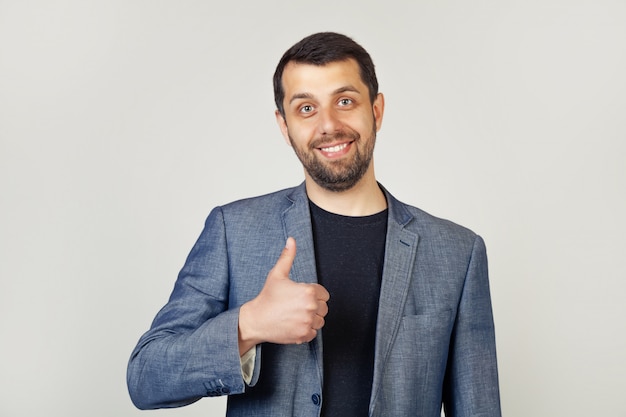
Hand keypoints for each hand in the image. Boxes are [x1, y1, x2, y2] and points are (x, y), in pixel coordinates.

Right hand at [238, 237, 329, 353]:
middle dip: (313, 306)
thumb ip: (287, 257)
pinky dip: (307, 330)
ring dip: (311, 319)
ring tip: (296, 315)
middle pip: (324, 308)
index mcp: (308, 291)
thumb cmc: (267, 296)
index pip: (324, 294)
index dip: (313, 294)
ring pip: (320, 321)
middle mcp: (310, 307)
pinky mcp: (304, 335)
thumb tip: (291, 240)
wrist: (256, 319)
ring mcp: (307, 323)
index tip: (300, 296)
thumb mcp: (277, 274)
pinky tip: (295, 324)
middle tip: (297, 306)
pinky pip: (314, 332)